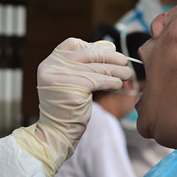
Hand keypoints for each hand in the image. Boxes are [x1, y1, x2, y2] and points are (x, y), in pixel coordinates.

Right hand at [13, 38, 130, 176]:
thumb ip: (82, 65)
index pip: (71, 44)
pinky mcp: (73, 89)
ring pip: (96, 68)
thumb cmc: (66, 109)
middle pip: (87, 54)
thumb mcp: (70, 81)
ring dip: (116, 70)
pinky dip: (113, 82)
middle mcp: (52, 68)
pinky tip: (119, 84)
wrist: (57, 133)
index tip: (108, 51)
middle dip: (109, 57)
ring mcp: (61, 78)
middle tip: (124, 61)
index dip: (92, 46)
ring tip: (127, 73)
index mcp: (49, 63)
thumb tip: (108, 47)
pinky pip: (99, 81)